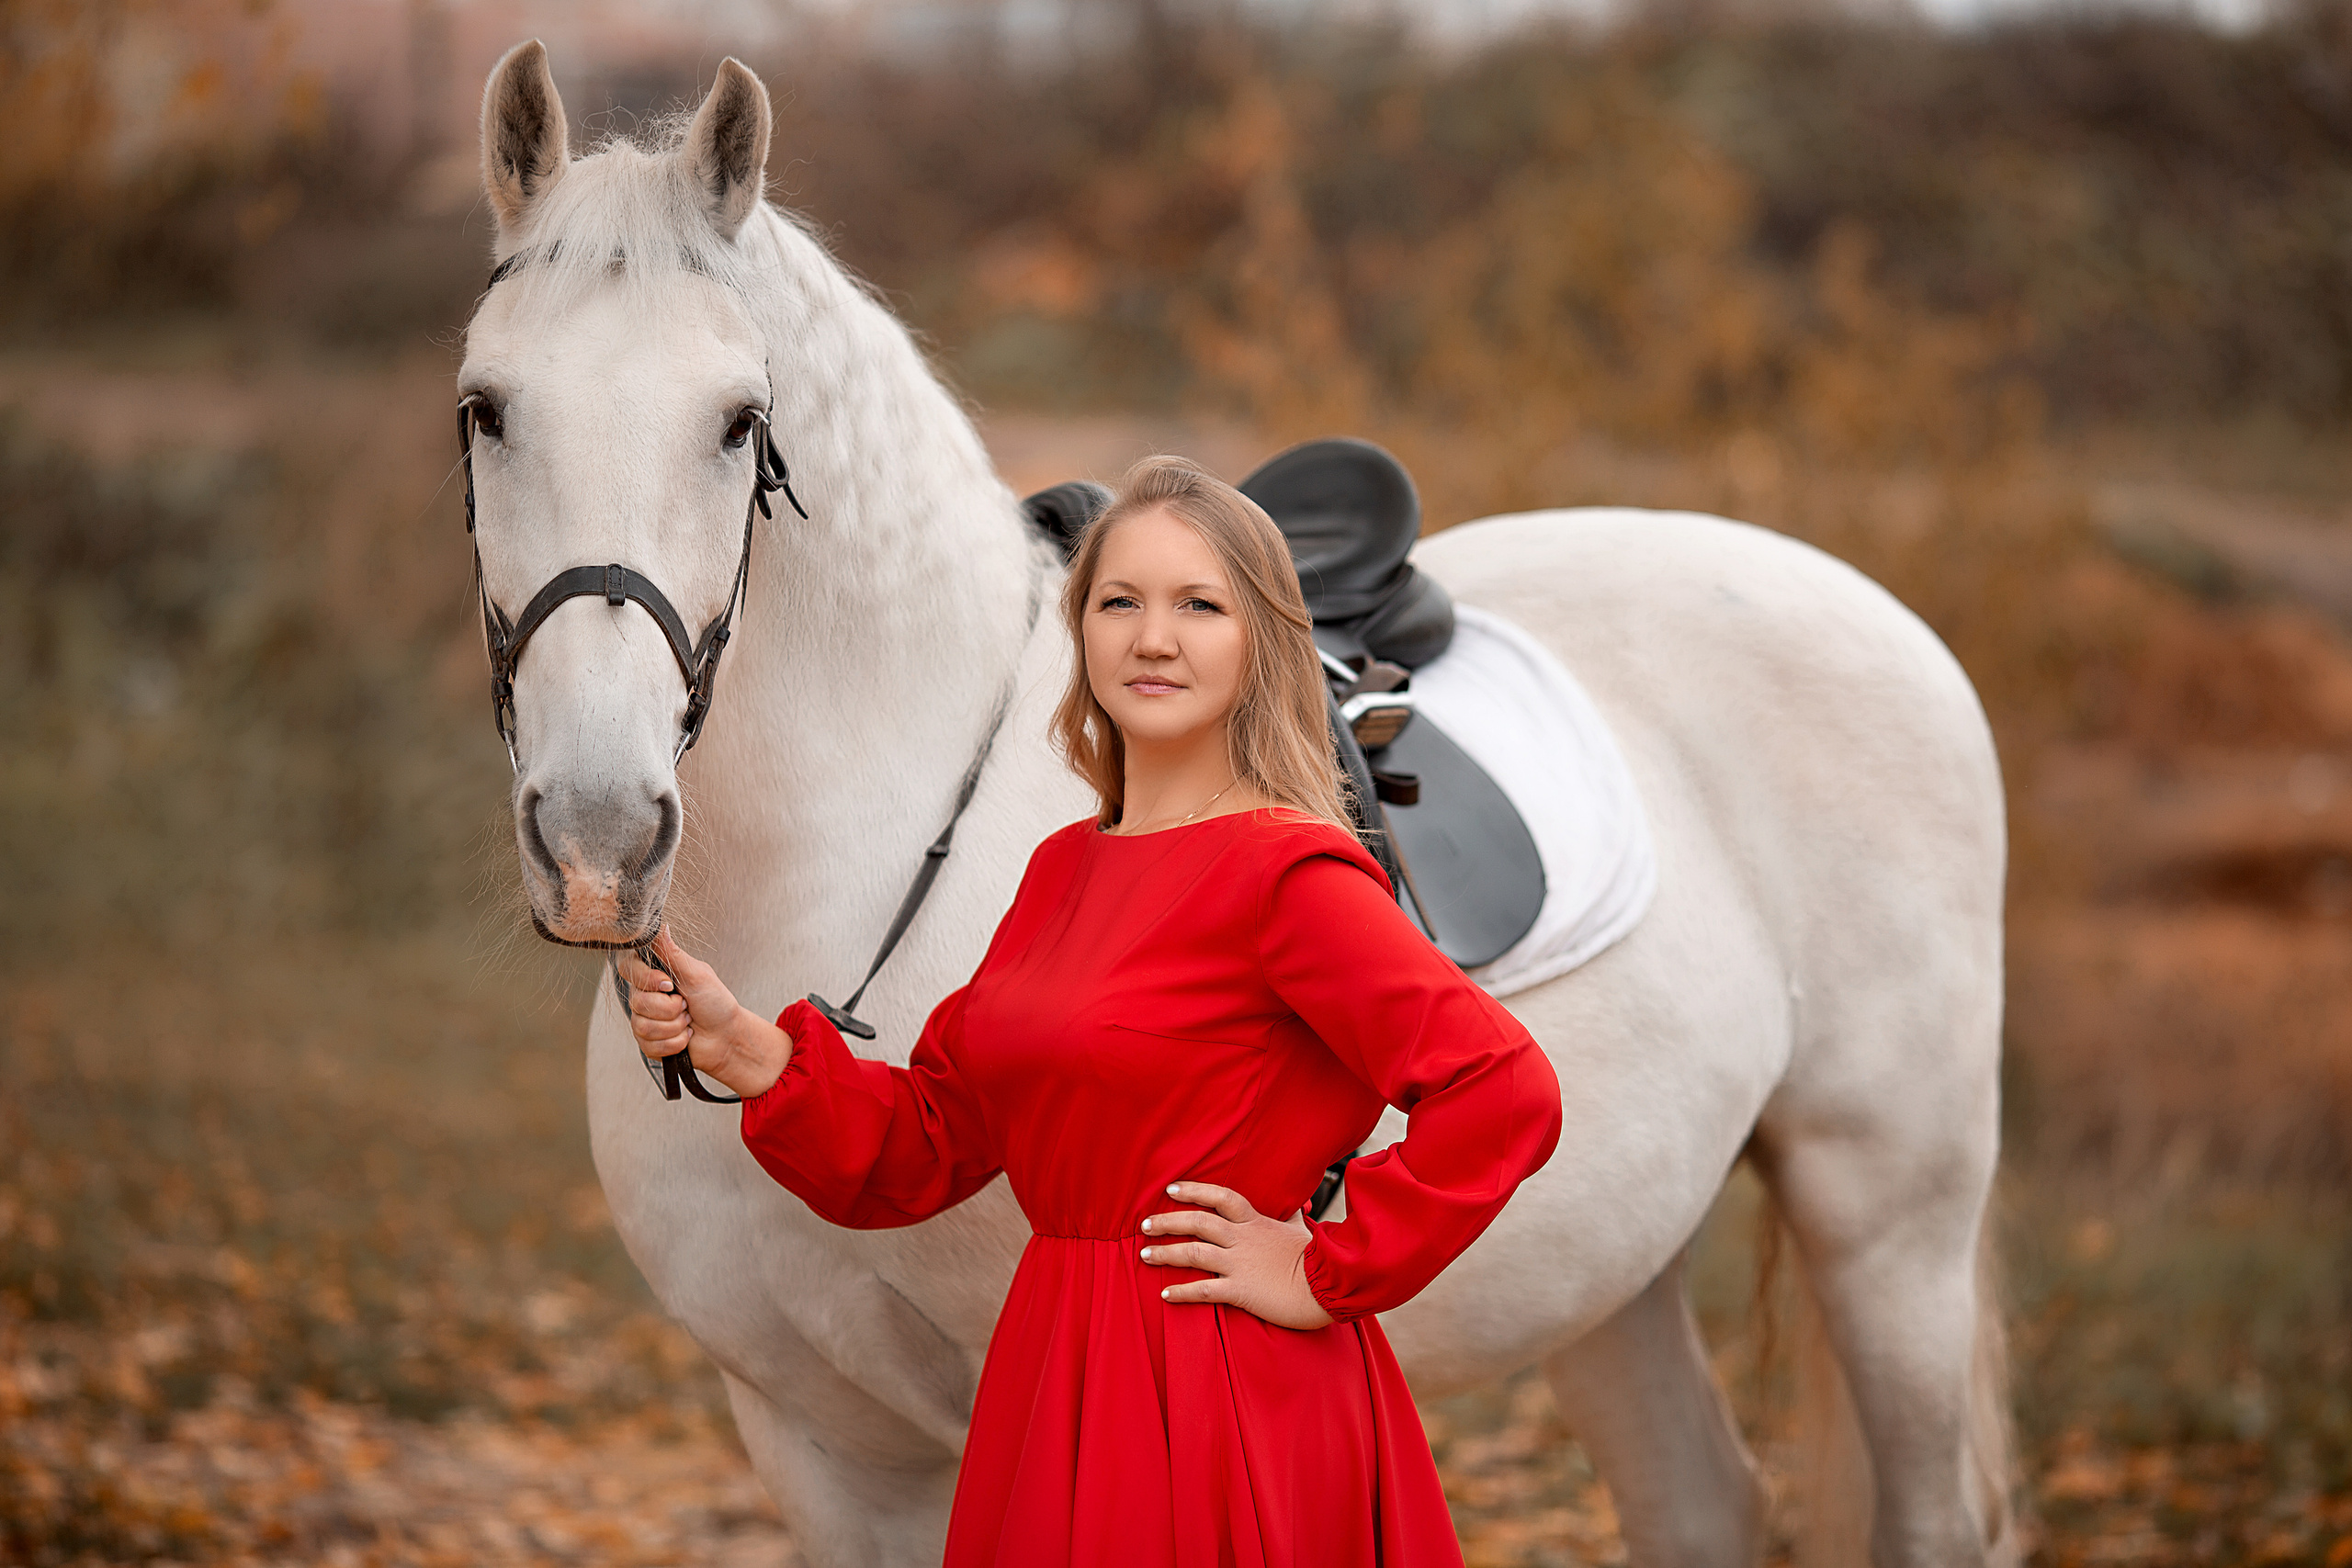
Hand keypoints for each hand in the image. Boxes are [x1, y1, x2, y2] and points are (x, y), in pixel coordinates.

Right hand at [613, 928, 791, 1098]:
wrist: (726, 1035)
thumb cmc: (715, 1002)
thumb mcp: (697, 973)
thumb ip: (672, 952)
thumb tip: (660, 924)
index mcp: (654, 973)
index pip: (627, 968)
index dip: (646, 979)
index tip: (669, 984)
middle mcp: (645, 994)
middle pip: (637, 1001)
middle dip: (670, 1008)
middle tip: (687, 1005)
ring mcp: (644, 1019)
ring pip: (643, 1025)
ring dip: (675, 1027)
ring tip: (688, 1021)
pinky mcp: (648, 1041)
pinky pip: (649, 1045)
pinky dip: (674, 1042)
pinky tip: (685, 1036)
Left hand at [1139, 1181, 1334, 1330]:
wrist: (1330, 1285)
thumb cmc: (1320, 1258)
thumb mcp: (1302, 1230)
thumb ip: (1293, 1216)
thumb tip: (1299, 1202)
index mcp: (1256, 1222)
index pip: (1220, 1197)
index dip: (1194, 1190)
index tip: (1171, 1190)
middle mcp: (1243, 1239)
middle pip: (1198, 1222)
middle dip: (1168, 1222)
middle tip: (1145, 1224)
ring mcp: (1240, 1264)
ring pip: (1194, 1253)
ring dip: (1166, 1253)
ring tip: (1145, 1254)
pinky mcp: (1241, 1291)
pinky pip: (1204, 1290)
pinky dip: (1182, 1292)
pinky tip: (1166, 1294)